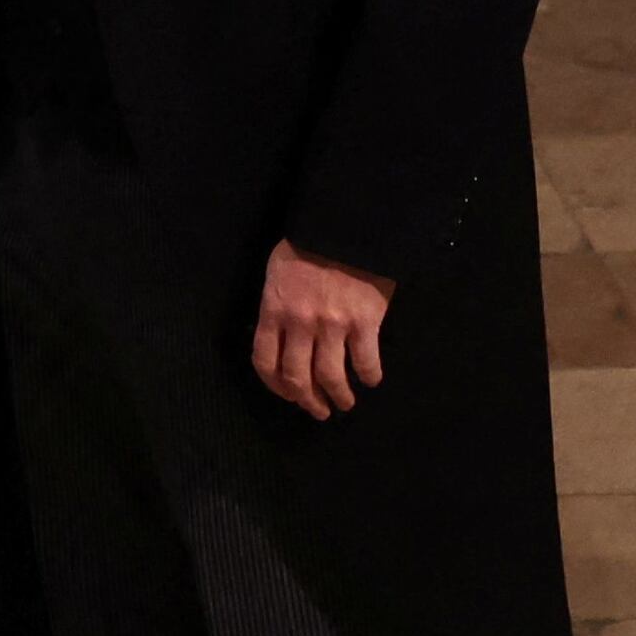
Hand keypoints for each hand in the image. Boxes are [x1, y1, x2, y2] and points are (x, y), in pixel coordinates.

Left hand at [253, 243, 393, 417]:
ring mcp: (332, 325)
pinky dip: (368, 376)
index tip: (289, 395)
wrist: (346, 225)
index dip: (276, 387)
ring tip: (345, 403)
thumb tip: (282, 338)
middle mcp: (299, 323)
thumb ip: (277, 307)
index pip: (264, 362)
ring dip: (338, 396)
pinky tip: (371, 379)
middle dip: (307, 400)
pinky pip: (365, 361)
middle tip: (319, 410)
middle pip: (297, 377)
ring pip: (330, 376)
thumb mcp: (277, 274)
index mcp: (273, 310)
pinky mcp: (364, 322)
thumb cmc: (308, 245)